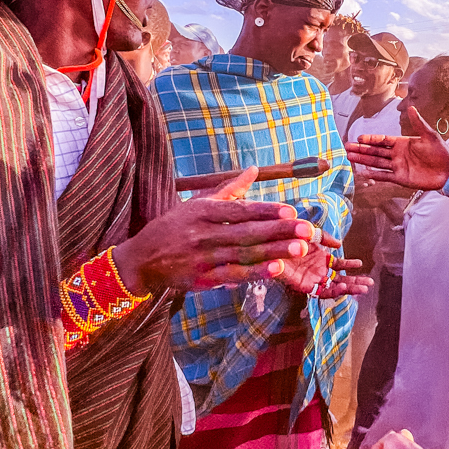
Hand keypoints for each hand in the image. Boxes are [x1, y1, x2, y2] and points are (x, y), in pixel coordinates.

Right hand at [113, 167, 313, 293]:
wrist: (141, 259)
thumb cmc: (173, 227)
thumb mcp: (197, 203)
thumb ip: (229, 189)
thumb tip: (254, 169)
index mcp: (203, 211)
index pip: (240, 210)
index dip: (266, 211)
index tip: (290, 211)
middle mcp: (204, 233)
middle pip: (247, 232)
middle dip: (279, 231)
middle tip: (307, 229)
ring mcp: (204, 257)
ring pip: (244, 254)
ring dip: (274, 251)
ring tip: (299, 248)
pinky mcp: (202, 279)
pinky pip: (232, 275)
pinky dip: (255, 273)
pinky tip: (275, 270)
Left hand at [279, 234, 373, 298]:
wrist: (270, 244)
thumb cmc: (288, 238)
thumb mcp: (310, 234)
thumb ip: (325, 237)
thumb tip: (339, 244)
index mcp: (319, 258)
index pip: (338, 264)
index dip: (349, 264)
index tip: (360, 263)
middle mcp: (317, 270)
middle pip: (340, 279)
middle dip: (355, 281)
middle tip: (370, 283)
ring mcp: (312, 278)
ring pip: (334, 287)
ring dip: (349, 288)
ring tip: (363, 288)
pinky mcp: (304, 286)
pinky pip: (321, 291)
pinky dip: (334, 291)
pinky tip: (343, 287)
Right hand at [346, 107, 448, 189]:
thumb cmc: (441, 152)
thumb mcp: (429, 135)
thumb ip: (418, 123)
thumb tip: (411, 107)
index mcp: (402, 143)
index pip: (382, 140)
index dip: (371, 139)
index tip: (359, 137)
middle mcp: (397, 154)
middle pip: (375, 151)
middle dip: (361, 149)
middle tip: (347, 147)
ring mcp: (398, 166)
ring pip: (376, 162)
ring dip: (363, 160)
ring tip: (349, 157)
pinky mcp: (400, 178)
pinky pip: (384, 176)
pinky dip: (374, 174)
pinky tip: (363, 172)